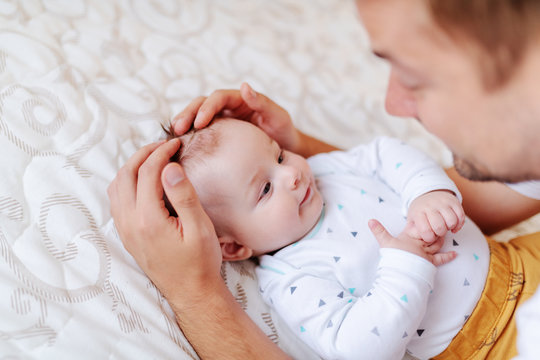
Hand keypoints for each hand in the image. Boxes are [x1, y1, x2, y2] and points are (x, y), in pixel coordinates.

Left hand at [108, 139, 222, 302]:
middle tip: (164, 145)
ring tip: (153, 159)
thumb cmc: (200, 262)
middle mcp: (130, 223)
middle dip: (144, 154)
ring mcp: (125, 230)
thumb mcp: (200, 228)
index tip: (176, 144)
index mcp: (148, 219)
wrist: (191, 292)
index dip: (161, 152)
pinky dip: (127, 182)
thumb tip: (169, 167)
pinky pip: (117, 200)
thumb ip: (183, 195)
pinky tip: (143, 181)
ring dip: (132, 167)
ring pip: (117, 187)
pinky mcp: (127, 235)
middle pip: (126, 175)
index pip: (148, 172)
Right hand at [172, 82, 301, 152]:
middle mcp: (226, 109)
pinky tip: (179, 149)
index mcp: (239, 100)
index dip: (207, 107)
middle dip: (188, 114)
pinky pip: (199, 135)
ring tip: (173, 137)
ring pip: (196, 119)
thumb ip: (262, 103)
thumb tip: (244, 87)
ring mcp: (220, 122)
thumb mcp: (278, 116)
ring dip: (184, 125)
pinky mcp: (217, 137)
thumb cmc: (284, 132)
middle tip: (178, 128)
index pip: (217, 98)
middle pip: (201, 105)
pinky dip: (188, 139)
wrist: (286, 150)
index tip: (200, 122)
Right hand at [369, 219, 456, 266]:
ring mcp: (425, 253)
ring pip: (436, 244)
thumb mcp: (385, 242)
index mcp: (409, 236)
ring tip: (445, 234)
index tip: (424, 215)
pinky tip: (455, 254)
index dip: (421, 222)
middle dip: (434, 228)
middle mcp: (419, 243)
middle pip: (429, 234)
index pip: (417, 226)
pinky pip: (441, 259)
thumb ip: (379, 231)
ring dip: (440, 239)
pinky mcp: (430, 263)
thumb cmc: (393, 256)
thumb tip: (370, 220)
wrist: (401, 271)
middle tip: (439, 223)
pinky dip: (448, 256)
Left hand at [407, 190, 464, 243]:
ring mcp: (442, 202)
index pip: (425, 230)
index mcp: (419, 212)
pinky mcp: (453, 201)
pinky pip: (461, 216)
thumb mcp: (411, 219)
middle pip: (440, 227)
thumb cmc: (420, 210)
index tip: (430, 237)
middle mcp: (430, 206)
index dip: (429, 238)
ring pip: (452, 221)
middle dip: (440, 234)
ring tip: (445, 226)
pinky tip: (453, 225)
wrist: (427, 193)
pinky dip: (459, 224)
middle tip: (438, 231)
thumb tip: (416, 237)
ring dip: (450, 228)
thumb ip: (412, 230)